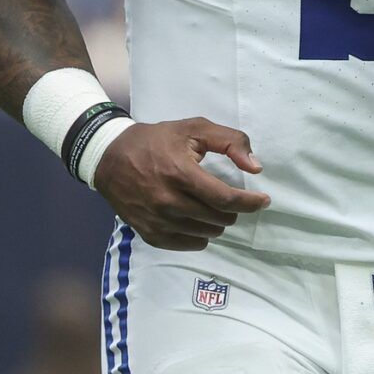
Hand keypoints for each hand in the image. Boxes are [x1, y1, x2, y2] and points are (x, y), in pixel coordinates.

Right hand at [94, 118, 269, 250]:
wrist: (109, 157)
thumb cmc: (156, 140)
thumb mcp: (194, 128)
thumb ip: (230, 141)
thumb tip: (255, 168)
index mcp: (180, 173)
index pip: (224, 199)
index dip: (249, 202)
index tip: (263, 201)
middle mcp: (168, 201)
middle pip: (218, 218)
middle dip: (232, 210)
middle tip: (231, 199)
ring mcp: (157, 220)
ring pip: (206, 233)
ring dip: (217, 223)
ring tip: (214, 208)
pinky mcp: (149, 233)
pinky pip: (188, 244)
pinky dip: (200, 236)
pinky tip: (199, 222)